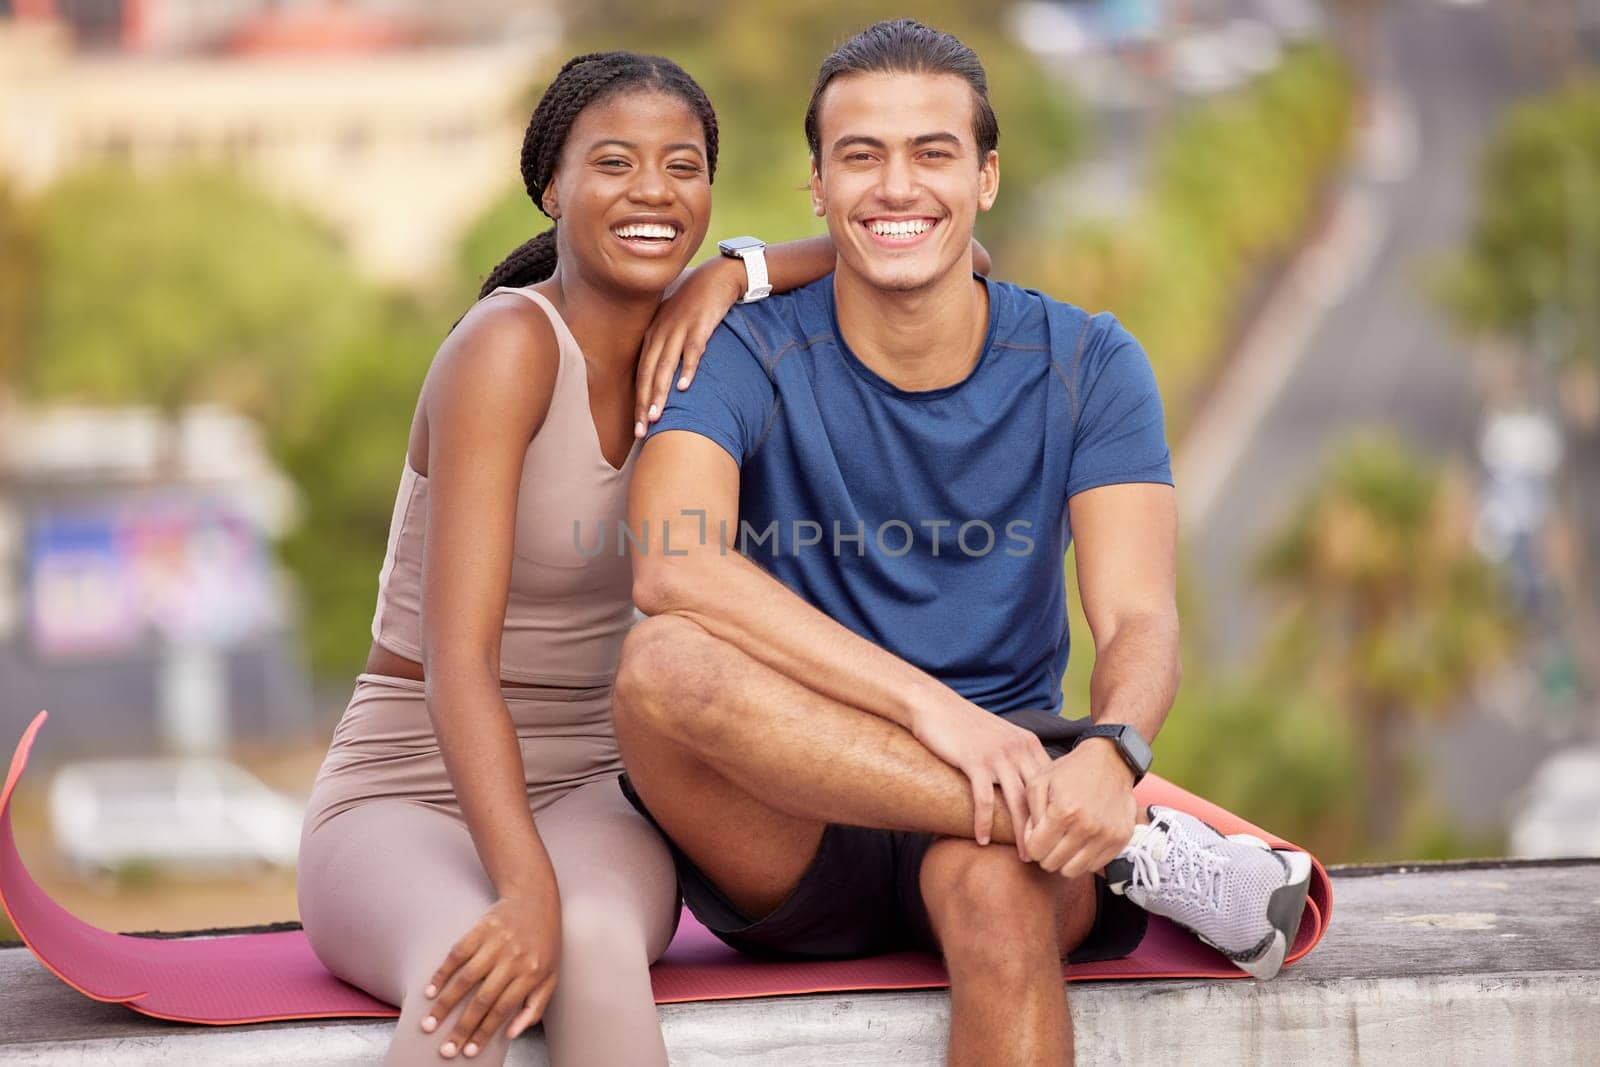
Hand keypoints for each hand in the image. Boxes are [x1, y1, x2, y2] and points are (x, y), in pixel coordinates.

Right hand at [421, 889, 560, 1057]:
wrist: (535, 898)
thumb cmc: (544, 942)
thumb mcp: (551, 975)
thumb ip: (535, 1007)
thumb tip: (511, 1034)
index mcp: (531, 973)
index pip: (503, 1010)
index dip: (484, 1033)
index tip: (467, 1052)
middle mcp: (513, 959)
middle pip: (483, 1000)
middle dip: (461, 1028)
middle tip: (445, 1049)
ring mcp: (496, 942)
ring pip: (466, 979)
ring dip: (445, 1005)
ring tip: (429, 1025)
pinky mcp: (481, 928)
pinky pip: (457, 954)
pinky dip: (442, 974)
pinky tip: (430, 991)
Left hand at [634, 256, 744, 436]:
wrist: (716, 278)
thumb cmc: (695, 306)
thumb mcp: (674, 325)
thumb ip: (665, 348)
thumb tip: (665, 380)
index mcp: (652, 335)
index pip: (641, 374)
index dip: (637, 402)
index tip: (637, 429)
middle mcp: (661, 333)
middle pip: (648, 373)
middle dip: (643, 404)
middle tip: (642, 431)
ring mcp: (679, 328)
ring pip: (665, 365)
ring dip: (660, 392)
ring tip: (656, 416)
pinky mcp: (699, 325)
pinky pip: (692, 350)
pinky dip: (687, 368)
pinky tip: (685, 387)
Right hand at [910, 699, 1052, 857]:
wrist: (935, 706)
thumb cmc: (966, 726)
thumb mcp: (1001, 738)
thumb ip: (1017, 758)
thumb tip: (1026, 789)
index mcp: (1029, 744)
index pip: (1053, 785)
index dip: (1057, 812)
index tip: (1058, 836)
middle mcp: (1019, 749)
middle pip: (1040, 796)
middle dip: (1046, 829)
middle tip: (1046, 854)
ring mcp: (998, 755)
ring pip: (1017, 802)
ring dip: (1021, 833)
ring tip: (1023, 855)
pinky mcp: (975, 761)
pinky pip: (984, 799)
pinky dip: (984, 823)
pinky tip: (982, 840)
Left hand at [1022, 738, 1137, 879]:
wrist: (1110, 761)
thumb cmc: (1070, 771)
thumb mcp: (1039, 782)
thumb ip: (1028, 814)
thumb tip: (1030, 840)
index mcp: (1063, 811)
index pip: (1036, 851)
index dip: (1032, 843)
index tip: (1037, 833)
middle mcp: (1086, 827)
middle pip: (1052, 864)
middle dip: (1046, 853)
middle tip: (1051, 837)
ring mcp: (1106, 835)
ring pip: (1073, 871)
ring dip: (1065, 860)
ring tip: (1066, 841)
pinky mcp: (1121, 840)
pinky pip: (1095, 866)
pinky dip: (1085, 858)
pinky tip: (1083, 841)